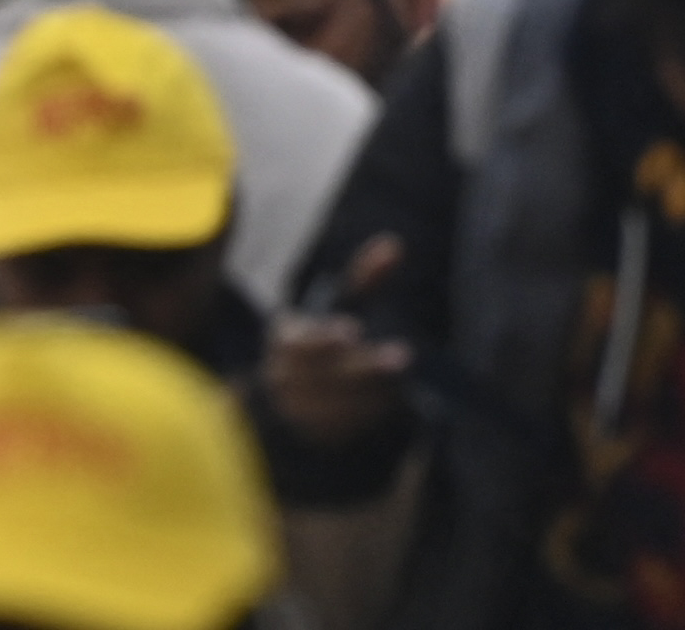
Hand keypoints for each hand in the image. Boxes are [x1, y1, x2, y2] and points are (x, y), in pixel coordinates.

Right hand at [263, 242, 418, 451]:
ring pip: (336, 403)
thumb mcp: (339, 307)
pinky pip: (341, 430)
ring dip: (371, 392)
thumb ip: (365, 278)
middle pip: (325, 374)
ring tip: (400, 381)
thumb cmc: (326, 342)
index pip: (300, 340)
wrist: (293, 406)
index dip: (324, 338)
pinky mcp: (311, 439)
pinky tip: (389, 403)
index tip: (353, 331)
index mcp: (286, 337)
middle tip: (400, 358)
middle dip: (363, 366)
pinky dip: (367, 416)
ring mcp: (295, 412)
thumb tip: (395, 244)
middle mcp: (283, 376)